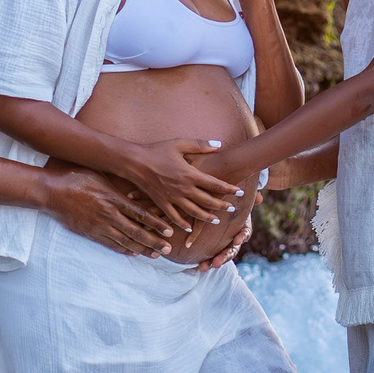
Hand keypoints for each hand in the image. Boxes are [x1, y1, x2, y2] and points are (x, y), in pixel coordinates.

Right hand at [37, 168, 175, 258]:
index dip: (156, 224)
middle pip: (136, 231)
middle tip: (168, 249)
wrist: (51, 192)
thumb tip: (131, 188)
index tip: (170, 230)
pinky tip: (134, 254)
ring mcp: (99, 226)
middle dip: (154, 241)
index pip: (140, 214)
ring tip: (156, 254)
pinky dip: (124, 250)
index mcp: (113, 198)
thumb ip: (116, 186)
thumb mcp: (100, 176)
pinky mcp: (90, 233)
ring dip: (142, 249)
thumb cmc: (75, 178)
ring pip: (125, 241)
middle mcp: (109, 214)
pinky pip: (110, 244)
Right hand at [124, 136, 245, 229]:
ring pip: (193, 211)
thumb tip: (219, 145)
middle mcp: (183, 188)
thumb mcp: (180, 144)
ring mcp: (172, 197)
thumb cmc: (157, 150)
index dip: (228, 188)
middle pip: (207, 200)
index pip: (214, 184)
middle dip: (221, 205)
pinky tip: (188, 229)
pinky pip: (174, 217)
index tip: (239, 192)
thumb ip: (200, 145)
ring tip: (216, 220)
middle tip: (232, 208)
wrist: (134, 161)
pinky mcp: (161, 203)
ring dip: (206, 217)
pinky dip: (182, 224)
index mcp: (189, 174)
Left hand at [194, 190, 258, 271]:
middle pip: (232, 249)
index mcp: (242, 226)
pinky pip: (210, 256)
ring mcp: (224, 243)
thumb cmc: (231, 199)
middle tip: (216, 263)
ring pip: (221, 255)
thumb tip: (259, 198)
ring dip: (212, 262)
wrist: (219, 202)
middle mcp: (234, 237)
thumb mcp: (237, 197)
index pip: (245, 233)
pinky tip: (197, 267)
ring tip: (203, 268)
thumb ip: (249, 197)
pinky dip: (205, 261)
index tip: (237, 240)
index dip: (242, 237)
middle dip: (224, 257)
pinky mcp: (213, 246)